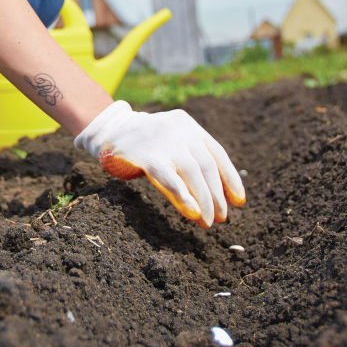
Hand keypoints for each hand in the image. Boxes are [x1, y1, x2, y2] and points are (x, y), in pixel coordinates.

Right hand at [74, 100, 245, 227]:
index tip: (239, 201)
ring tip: (208, 221)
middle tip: (222, 217)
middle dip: (217, 194)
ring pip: (192, 172)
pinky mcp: (146, 155)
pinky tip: (193, 212)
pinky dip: (183, 196)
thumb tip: (215, 194)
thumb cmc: (142, 144)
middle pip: (206, 165)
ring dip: (204, 199)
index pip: (216, 153)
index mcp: (188, 125)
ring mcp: (163, 141)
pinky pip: (169, 178)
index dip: (230, 178)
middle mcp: (179, 130)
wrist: (106, 130)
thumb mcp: (168, 144)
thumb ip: (188, 159)